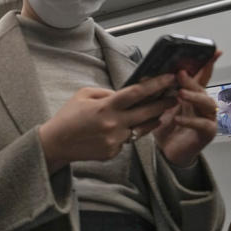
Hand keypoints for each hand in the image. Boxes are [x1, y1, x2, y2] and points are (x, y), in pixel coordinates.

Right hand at [39, 74, 176, 173]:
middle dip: (164, 103)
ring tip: (158, 112)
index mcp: (106, 106)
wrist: (56, 143)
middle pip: (148, 112)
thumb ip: (106, 92)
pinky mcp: (113, 152)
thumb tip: (124, 93)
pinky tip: (118, 131)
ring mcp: (115, 140)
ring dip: (151, 120)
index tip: (169, 78)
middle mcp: (114, 124)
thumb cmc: (67, 117)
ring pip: (141, 129)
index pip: (137, 92)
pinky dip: (126, 134)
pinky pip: (127, 141)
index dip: (156, 84)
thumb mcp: (83, 95)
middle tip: (175, 96)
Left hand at [153, 51, 221, 166]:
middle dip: (192, 80)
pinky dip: (189, 121)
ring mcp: (207, 118)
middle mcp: (202, 105)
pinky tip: (177, 119)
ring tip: (180, 94)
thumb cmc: (165, 128)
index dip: (207, 65)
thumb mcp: (158, 107)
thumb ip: (156, 94)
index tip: (213, 53)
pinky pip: (202, 124)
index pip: (201, 78)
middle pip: (203, 88)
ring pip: (207, 104)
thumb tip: (144, 77)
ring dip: (194, 97)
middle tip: (180, 74)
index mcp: (192, 96)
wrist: (167, 151)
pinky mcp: (206, 132)